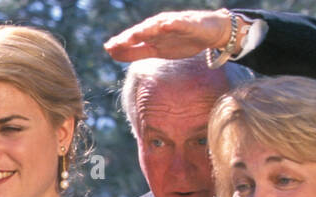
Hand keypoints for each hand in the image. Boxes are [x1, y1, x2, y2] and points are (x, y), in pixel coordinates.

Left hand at [104, 10, 235, 61]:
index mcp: (150, 35)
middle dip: (128, 38)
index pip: (132, 40)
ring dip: (144, 30)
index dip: (120, 44)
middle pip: (141, 33)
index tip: (107, 49)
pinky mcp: (188, 24)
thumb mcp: (155, 51)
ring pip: (156, 27)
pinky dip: (172, 24)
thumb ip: (136, 52)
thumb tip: (113, 54)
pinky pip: (179, 23)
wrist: (209, 33)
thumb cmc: (181, 41)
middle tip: (114, 44)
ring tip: (133, 36)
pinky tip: (166, 25)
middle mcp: (158, 27)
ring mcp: (173, 24)